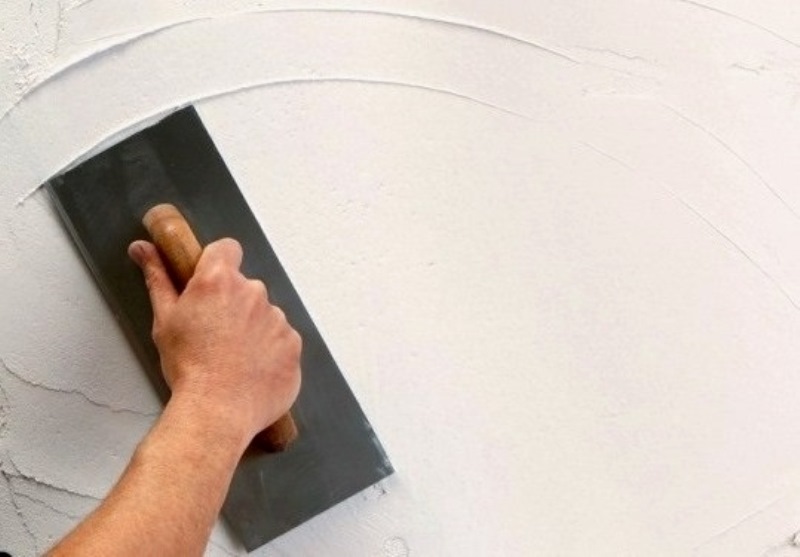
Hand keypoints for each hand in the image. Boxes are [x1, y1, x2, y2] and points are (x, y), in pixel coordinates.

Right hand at [128, 238, 301, 447]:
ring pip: (265, 315)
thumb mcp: (164, 320)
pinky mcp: (294, 344)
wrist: (217, 411)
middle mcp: (253, 293)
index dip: (218, 262)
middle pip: (246, 287)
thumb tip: (143, 249)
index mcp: (219, 281)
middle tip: (215, 334)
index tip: (211, 282)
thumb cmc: (188, 368)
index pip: (227, 249)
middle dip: (233, 304)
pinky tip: (251, 370)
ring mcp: (277, 319)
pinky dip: (271, 352)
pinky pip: (282, 340)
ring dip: (253, 329)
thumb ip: (158, 277)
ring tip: (233, 358)